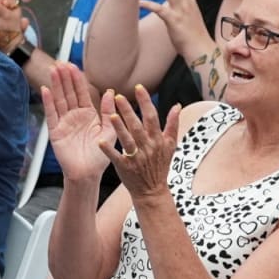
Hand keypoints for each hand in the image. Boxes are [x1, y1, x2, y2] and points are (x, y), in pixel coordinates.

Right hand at [44, 63, 115, 181]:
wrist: (88, 174)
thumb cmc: (99, 156)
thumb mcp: (109, 132)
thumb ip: (108, 112)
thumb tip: (111, 92)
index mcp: (88, 115)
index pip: (81, 93)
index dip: (77, 79)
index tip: (73, 66)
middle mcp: (74, 116)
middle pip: (68, 93)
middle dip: (64, 78)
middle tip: (61, 63)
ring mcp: (64, 122)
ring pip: (59, 100)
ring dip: (56, 85)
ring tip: (53, 70)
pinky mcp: (55, 132)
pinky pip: (51, 114)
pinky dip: (48, 102)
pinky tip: (45, 90)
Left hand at [103, 84, 179, 200]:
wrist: (152, 190)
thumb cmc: (160, 165)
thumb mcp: (170, 145)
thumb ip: (173, 124)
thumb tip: (177, 106)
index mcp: (157, 139)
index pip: (152, 117)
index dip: (145, 101)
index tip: (138, 87)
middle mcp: (147, 147)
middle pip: (137, 126)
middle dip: (128, 111)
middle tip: (118, 96)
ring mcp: (136, 157)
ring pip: (127, 140)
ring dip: (120, 128)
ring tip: (111, 115)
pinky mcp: (125, 167)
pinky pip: (116, 157)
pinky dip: (109, 149)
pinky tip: (100, 141)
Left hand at [140, 0, 208, 51]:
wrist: (201, 49)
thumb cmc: (194, 33)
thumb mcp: (191, 13)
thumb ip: (184, 2)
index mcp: (191, 0)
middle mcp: (187, 2)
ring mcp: (181, 11)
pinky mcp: (174, 22)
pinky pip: (159, 9)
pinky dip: (148, 4)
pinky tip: (139, 2)